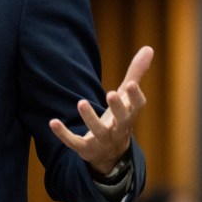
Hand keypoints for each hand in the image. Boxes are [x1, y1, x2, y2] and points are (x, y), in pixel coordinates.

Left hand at [49, 45, 152, 174]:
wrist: (112, 154)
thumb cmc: (120, 117)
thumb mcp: (127, 97)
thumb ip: (135, 73)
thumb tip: (149, 47)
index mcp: (130, 116)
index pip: (137, 107)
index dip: (135, 96)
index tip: (131, 84)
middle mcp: (119, 130)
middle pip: (121, 120)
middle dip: (117, 108)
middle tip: (111, 93)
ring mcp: (102, 141)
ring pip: (98, 131)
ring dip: (90, 118)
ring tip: (81, 102)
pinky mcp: (85, 149)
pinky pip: (74, 142)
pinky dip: (63, 134)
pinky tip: (53, 122)